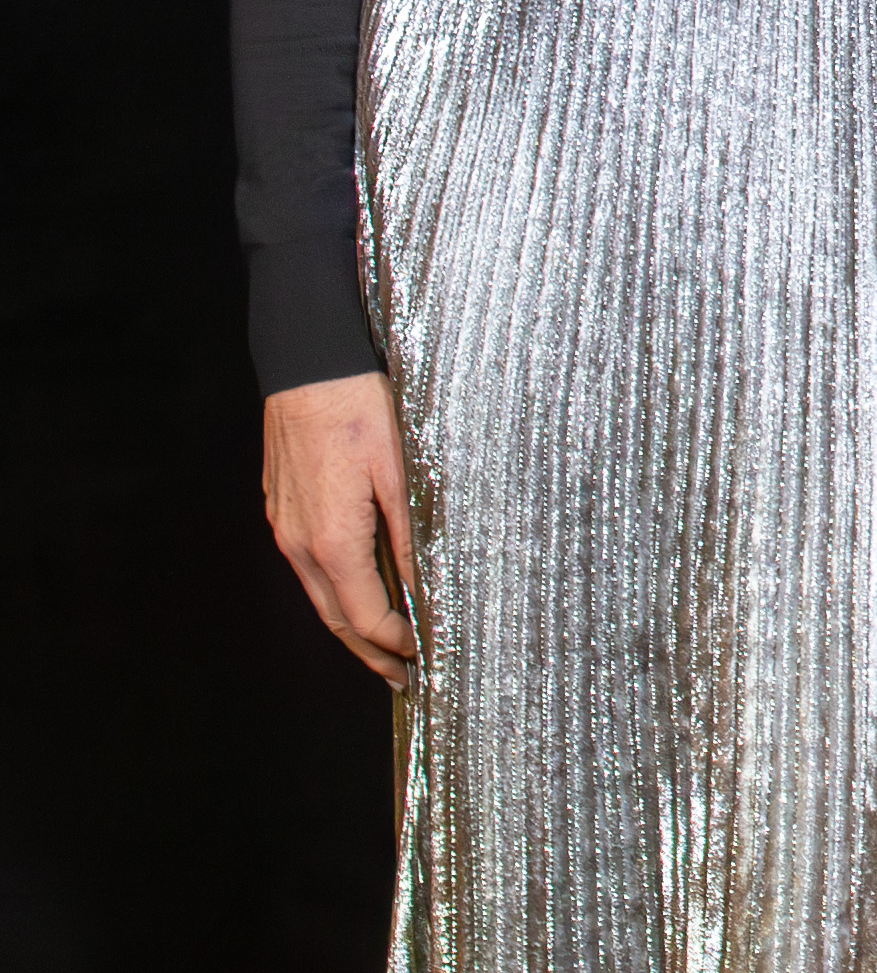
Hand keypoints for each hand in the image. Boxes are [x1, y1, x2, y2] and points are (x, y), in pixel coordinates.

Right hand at [264, 372, 415, 683]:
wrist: (308, 367)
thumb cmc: (359, 409)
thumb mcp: (401, 470)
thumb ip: (410, 533)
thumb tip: (424, 582)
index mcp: (334, 539)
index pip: (365, 615)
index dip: (395, 642)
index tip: (424, 656)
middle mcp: (301, 544)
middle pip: (335, 619)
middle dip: (369, 653)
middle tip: (401, 678)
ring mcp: (286, 528)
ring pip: (319, 596)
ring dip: (350, 628)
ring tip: (381, 650)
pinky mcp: (283, 512)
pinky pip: (309, 569)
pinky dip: (334, 594)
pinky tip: (356, 594)